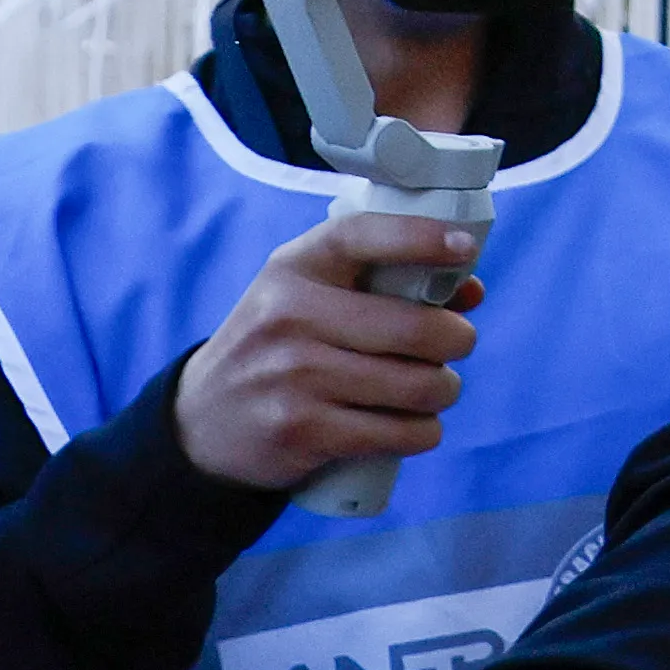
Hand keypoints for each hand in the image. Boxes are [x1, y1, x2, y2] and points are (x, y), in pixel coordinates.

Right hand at [171, 212, 494, 491]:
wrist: (200, 424)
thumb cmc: (277, 348)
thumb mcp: (306, 298)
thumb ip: (379, 284)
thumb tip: (469, 291)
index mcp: (293, 269)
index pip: (360, 237)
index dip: (420, 238)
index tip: (464, 248)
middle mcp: (289, 316)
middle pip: (416, 328)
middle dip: (457, 340)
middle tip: (453, 348)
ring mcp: (293, 375)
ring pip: (418, 385)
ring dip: (443, 391)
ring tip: (433, 389)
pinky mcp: (302, 430)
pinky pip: (399, 432)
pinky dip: (423, 432)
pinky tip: (414, 425)